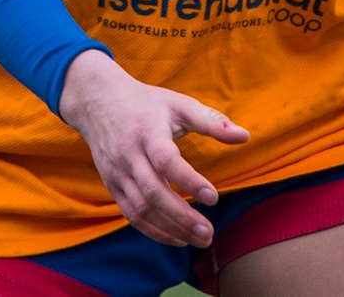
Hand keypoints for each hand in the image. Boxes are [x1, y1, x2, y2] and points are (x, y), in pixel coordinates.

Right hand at [57, 50, 249, 247]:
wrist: (99, 103)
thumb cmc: (147, 104)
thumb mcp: (178, 104)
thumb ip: (212, 121)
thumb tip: (245, 136)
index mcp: (147, 131)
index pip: (166, 160)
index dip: (189, 180)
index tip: (213, 197)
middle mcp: (129, 155)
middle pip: (153, 192)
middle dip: (182, 217)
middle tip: (209, 233)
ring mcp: (117, 173)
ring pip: (141, 209)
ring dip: (170, 229)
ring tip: (198, 239)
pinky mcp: (112, 186)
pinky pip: (131, 215)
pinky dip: (153, 231)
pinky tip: (177, 238)